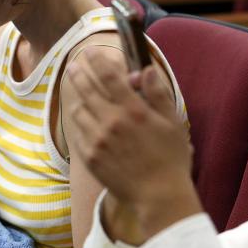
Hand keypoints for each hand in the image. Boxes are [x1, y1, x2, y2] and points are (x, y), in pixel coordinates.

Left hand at [68, 48, 199, 236]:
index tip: (90, 51)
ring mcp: (97, 140)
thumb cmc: (170, 159)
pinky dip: (79, 120)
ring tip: (77, 90)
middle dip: (78, 73)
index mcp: (133, 110)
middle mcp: (111, 122)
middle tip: (73, 64)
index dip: (96, 60)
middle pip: (86, 89)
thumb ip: (158, 93)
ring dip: (77, 96)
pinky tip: (81, 116)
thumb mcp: (173, 122)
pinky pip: (78, 131)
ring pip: (79, 110)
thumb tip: (145, 69)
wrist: (159, 197)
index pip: (108, 76)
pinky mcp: (90, 156)